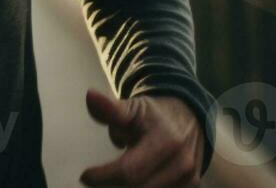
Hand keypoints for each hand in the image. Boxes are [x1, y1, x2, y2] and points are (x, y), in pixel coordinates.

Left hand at [80, 90, 204, 186]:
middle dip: (112, 182)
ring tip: (128, 166)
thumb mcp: (132, 107)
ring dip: (128, 184)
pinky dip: (142, 186)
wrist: (189, 119)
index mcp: (166, 141)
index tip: (85, 176)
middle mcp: (181, 163)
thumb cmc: (154, 115)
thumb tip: (90, 96)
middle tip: (100, 175)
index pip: (129, 171)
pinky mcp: (190, 187)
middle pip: (135, 187)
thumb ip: (110, 109)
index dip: (103, 177)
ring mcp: (189, 179)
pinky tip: (138, 177)